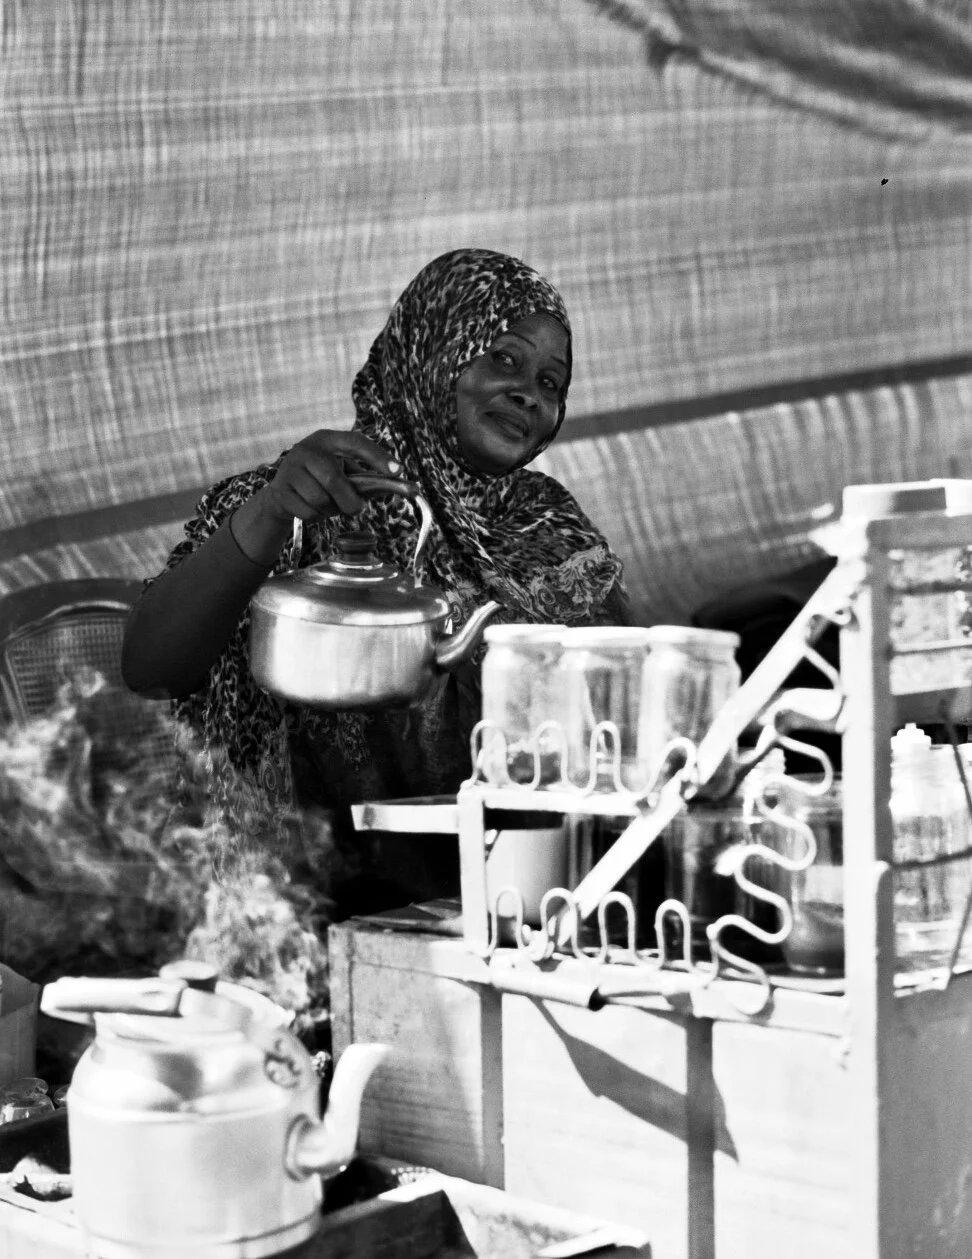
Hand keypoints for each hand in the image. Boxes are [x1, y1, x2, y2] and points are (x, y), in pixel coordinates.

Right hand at [261, 430, 400, 522]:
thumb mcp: (344, 474)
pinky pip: (307, 512)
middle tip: (356, 509)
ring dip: (331, 510)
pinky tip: (312, 510)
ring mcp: (289, 468)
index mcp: (328, 439)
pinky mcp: (280, 490)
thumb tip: (405, 487)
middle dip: (349, 501)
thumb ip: (369, 480)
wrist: (283, 493)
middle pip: (334, 479)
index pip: (355, 442)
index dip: (377, 456)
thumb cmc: (322, 482)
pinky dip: (316, 518)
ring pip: (320, 499)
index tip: (398, 471)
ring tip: (329, 506)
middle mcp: (306, 449)